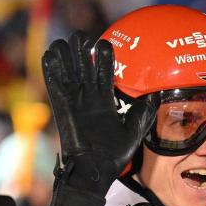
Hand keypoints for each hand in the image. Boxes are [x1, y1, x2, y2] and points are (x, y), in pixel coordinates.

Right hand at [42, 32, 154, 192]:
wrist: (96, 169)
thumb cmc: (115, 153)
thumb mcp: (134, 130)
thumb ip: (143, 113)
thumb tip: (154, 96)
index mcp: (105, 101)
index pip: (103, 72)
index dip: (104, 58)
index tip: (106, 43)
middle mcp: (88, 98)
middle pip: (84, 67)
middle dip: (83, 50)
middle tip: (83, 36)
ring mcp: (74, 101)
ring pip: (68, 72)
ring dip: (66, 55)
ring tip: (67, 39)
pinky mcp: (63, 107)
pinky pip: (55, 85)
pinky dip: (52, 70)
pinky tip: (51, 55)